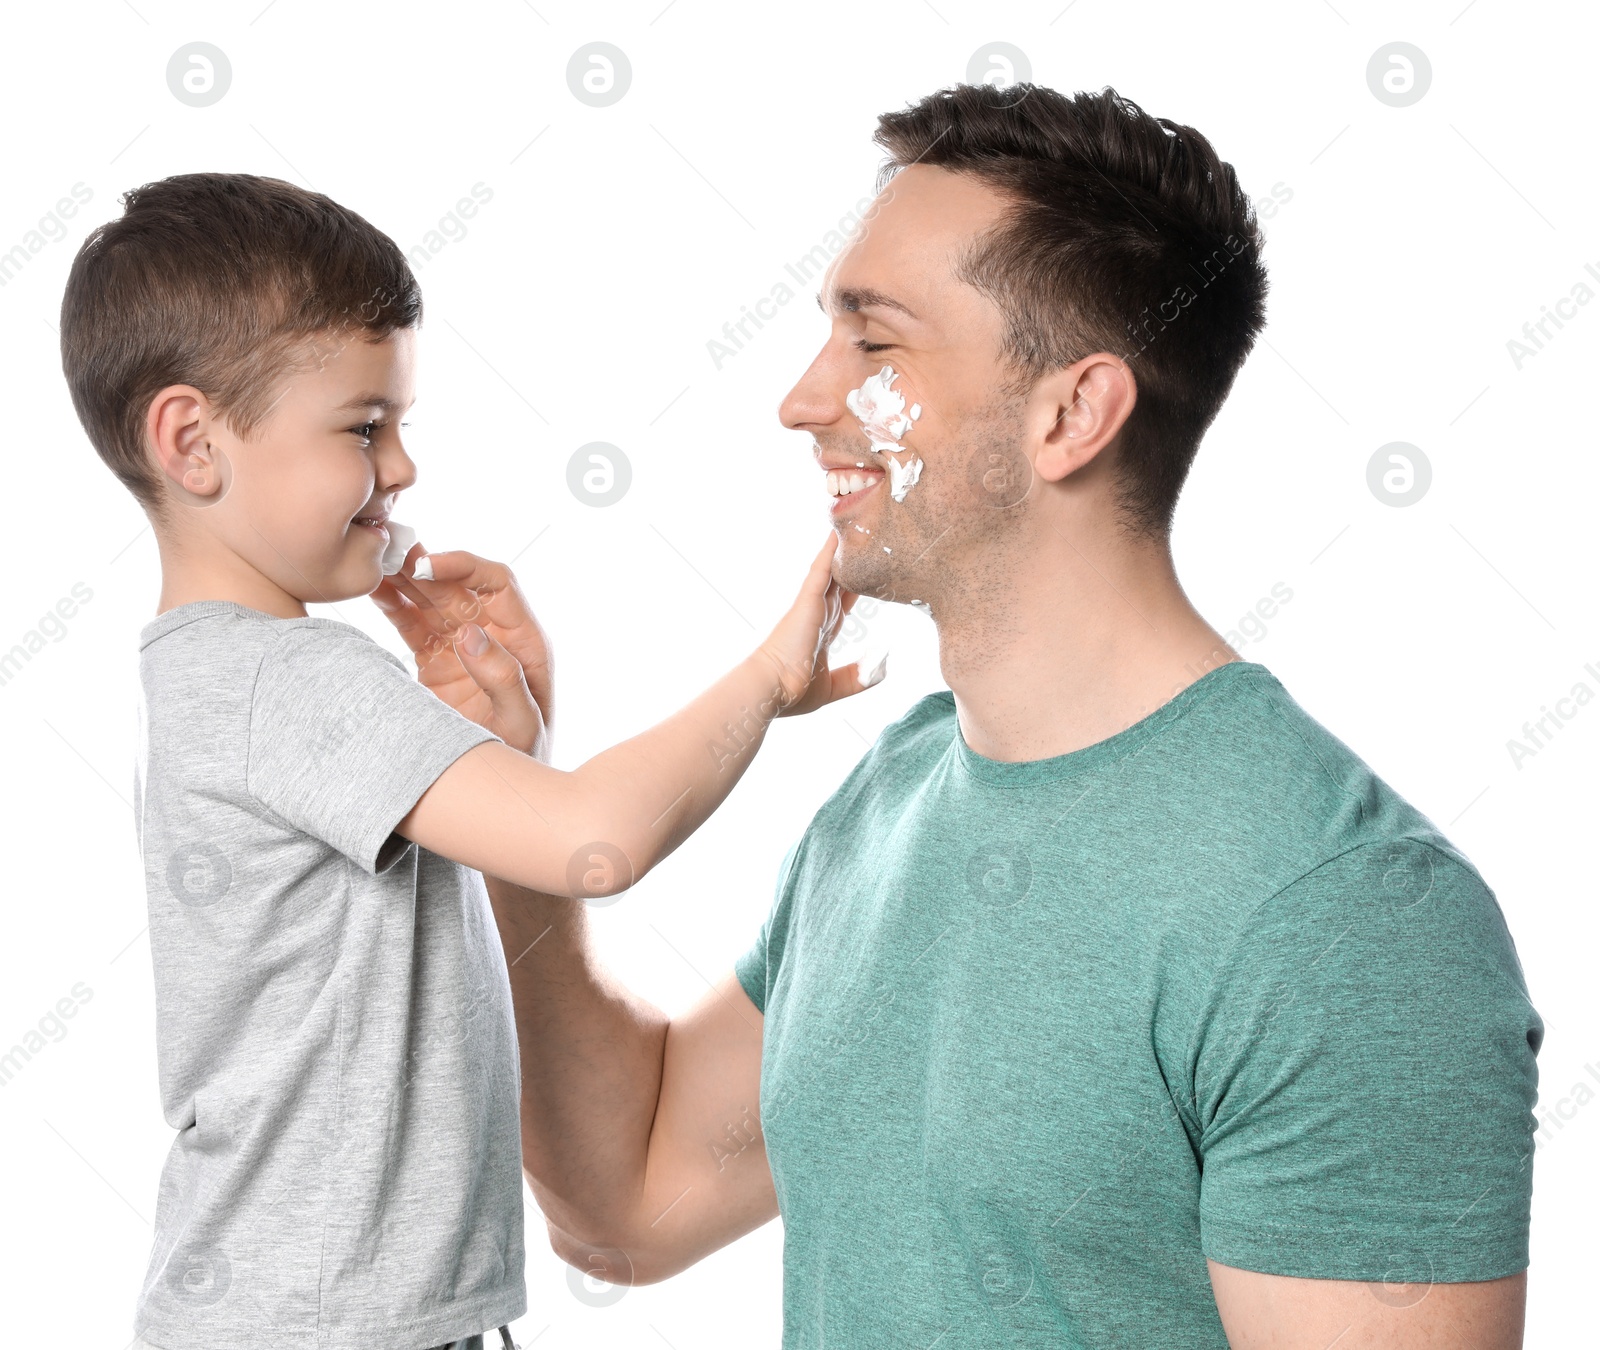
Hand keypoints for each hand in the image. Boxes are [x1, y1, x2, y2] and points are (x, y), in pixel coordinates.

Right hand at [370, 543, 553, 758]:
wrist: (501, 787)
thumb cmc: (524, 756)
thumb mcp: (522, 723)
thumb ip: (503, 679)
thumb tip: (471, 635)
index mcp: (524, 641)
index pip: (497, 584)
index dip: (465, 567)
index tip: (430, 564)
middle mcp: (494, 636)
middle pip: (458, 587)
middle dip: (426, 568)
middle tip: (390, 555)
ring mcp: (462, 648)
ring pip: (432, 601)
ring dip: (406, 581)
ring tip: (374, 565)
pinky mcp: (436, 662)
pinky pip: (413, 625)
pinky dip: (394, 606)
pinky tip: (374, 590)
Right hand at [756, 535, 884, 716]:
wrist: (769, 690)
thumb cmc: (793, 692)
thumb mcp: (836, 686)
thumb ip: (860, 677)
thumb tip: (884, 662)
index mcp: (822, 632)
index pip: (844, 604)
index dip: (858, 588)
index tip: (874, 574)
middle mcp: (817, 614)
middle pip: (840, 580)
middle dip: (854, 562)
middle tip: (869, 538)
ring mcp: (811, 605)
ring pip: (831, 569)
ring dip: (841, 548)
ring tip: (856, 521)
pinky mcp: (806, 601)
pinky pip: (821, 570)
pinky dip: (830, 552)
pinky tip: (839, 532)